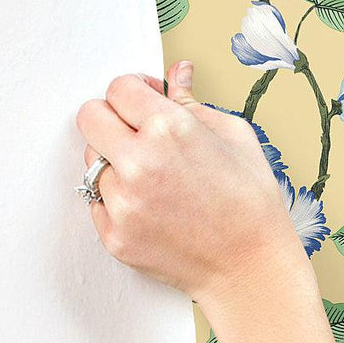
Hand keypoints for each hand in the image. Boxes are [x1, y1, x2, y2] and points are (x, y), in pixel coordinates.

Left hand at [76, 60, 311, 308]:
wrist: (252, 269)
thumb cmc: (253, 206)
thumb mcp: (237, 139)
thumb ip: (194, 103)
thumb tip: (176, 74)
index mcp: (170, 129)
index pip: (118, 88)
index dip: (134, 93)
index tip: (144, 104)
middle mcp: (139, 163)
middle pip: (90, 117)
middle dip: (112, 120)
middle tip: (138, 136)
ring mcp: (123, 203)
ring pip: (93, 162)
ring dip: (116, 165)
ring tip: (155, 182)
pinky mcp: (115, 236)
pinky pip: (98, 203)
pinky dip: (119, 202)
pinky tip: (154, 209)